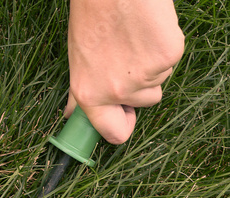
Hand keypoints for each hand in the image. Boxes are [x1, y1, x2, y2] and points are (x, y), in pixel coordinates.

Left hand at [66, 0, 184, 143]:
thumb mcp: (77, 60)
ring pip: (159, 80)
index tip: (124, 115)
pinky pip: (171, 60)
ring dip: (151, 64)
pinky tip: (147, 31)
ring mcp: (145, 76)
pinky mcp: (167, 56)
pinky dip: (163, 47)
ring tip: (134, 38)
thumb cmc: (91, 17)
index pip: (115, 134)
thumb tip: (71, 113)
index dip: (122, 125)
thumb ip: (79, 92)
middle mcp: (117, 91)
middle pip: (145, 102)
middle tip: (127, 58)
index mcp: (90, 95)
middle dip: (139, 86)